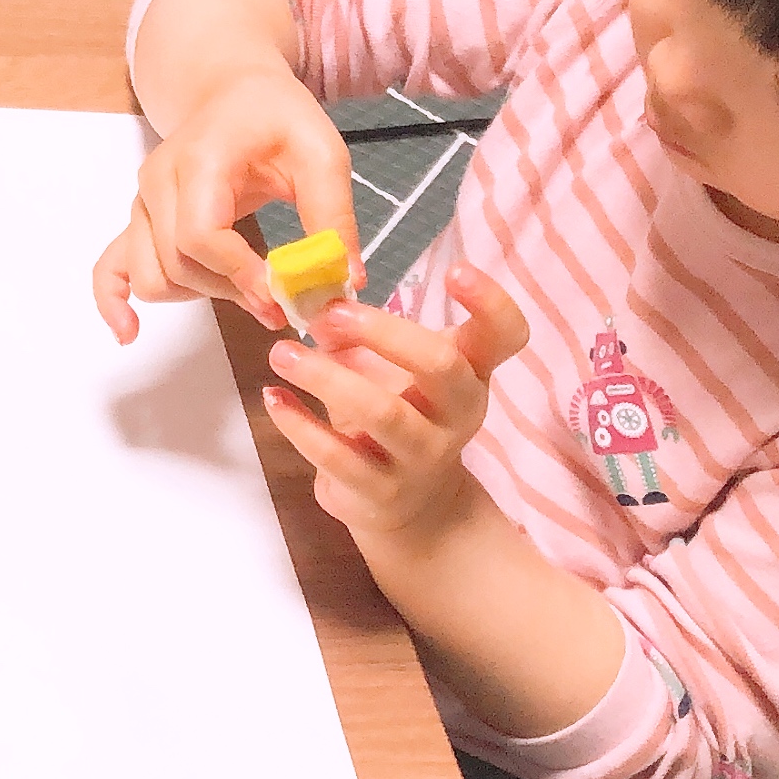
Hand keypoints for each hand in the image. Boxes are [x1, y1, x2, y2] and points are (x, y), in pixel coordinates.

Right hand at [93, 64, 355, 339]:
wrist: (233, 93)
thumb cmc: (276, 118)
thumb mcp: (321, 153)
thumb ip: (332, 215)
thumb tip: (344, 280)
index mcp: (199, 160)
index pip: (201, 234)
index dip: (239, 273)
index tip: (280, 298)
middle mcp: (157, 183)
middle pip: (178, 263)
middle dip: (231, 291)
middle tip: (282, 303)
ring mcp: (141, 204)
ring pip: (153, 276)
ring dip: (199, 296)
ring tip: (246, 293)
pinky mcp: (137, 222)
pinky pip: (110, 268)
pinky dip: (113, 301)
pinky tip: (129, 331)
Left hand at [260, 269, 529, 539]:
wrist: (413, 508)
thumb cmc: (405, 416)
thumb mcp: (396, 370)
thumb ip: (364, 334)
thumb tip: (315, 300)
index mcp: (472, 373)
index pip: (505, 335)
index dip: (490, 301)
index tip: (455, 270)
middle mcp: (459, 415)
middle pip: (440, 365)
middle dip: (382, 332)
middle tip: (327, 314)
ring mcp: (424, 457)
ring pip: (383, 412)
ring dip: (325, 376)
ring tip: (280, 353)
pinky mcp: (381, 491)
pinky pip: (337, 456)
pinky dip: (299, 424)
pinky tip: (273, 398)